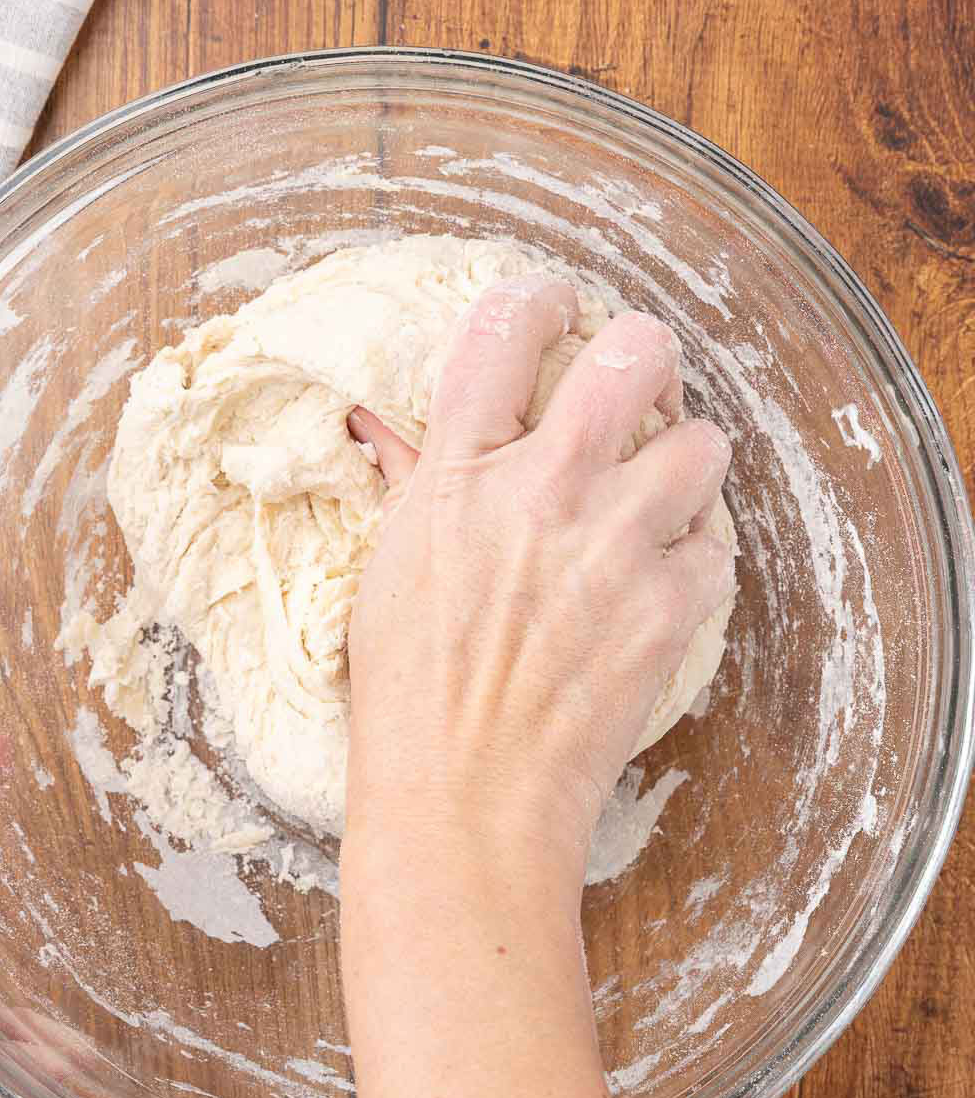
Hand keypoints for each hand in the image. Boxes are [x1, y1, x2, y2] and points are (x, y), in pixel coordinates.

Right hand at [345, 276, 732, 885]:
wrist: (467, 799)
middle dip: (640, 352)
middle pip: (632, 351)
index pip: (503, 330)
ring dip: (682, 462)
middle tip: (632, 383)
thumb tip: (381, 425)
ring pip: (701, 441)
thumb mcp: (388, 574)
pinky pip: (717, 546)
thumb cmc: (407, 698)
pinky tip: (661, 582)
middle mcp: (544, 492)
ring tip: (657, 495)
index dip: (536, 299)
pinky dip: (696, 558)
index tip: (550, 307)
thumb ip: (409, 487)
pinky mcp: (671, 607)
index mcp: (460, 478)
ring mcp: (615, 547)